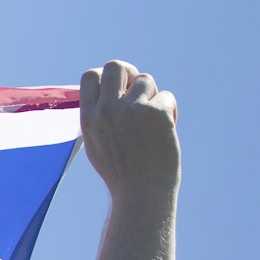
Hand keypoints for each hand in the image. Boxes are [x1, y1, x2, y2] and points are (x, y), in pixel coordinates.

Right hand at [80, 60, 179, 205]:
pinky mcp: (156, 113)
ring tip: (154, 122)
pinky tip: (167, 131)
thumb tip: (110, 92)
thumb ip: (99, 117)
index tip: (119, 87)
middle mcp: (107, 110)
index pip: (91, 76)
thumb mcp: (97, 144)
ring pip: (146, 80)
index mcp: (89, 118)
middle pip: (117, 66)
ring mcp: (131, 110)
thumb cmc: (121, 174)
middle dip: (131, 73)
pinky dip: (170, 112)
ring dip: (153, 97)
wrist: (141, 194)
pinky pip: (167, 97)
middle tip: (140, 89)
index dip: (106, 76)